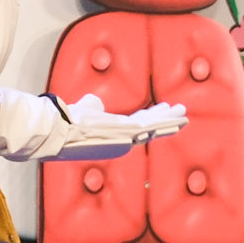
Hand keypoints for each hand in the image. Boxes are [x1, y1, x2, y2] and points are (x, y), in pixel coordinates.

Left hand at [50, 95, 189, 161]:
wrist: (59, 131)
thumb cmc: (65, 123)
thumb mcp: (83, 111)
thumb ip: (90, 106)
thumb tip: (95, 102)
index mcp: (112, 136)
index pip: (136, 126)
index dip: (150, 118)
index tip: (161, 112)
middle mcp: (122, 141)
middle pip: (149, 128)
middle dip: (166, 122)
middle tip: (181, 118)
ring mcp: (126, 137)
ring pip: (153, 126)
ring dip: (170, 119)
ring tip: (184, 116)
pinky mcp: (128, 131)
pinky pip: (152, 124)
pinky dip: (166, 119)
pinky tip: (177, 115)